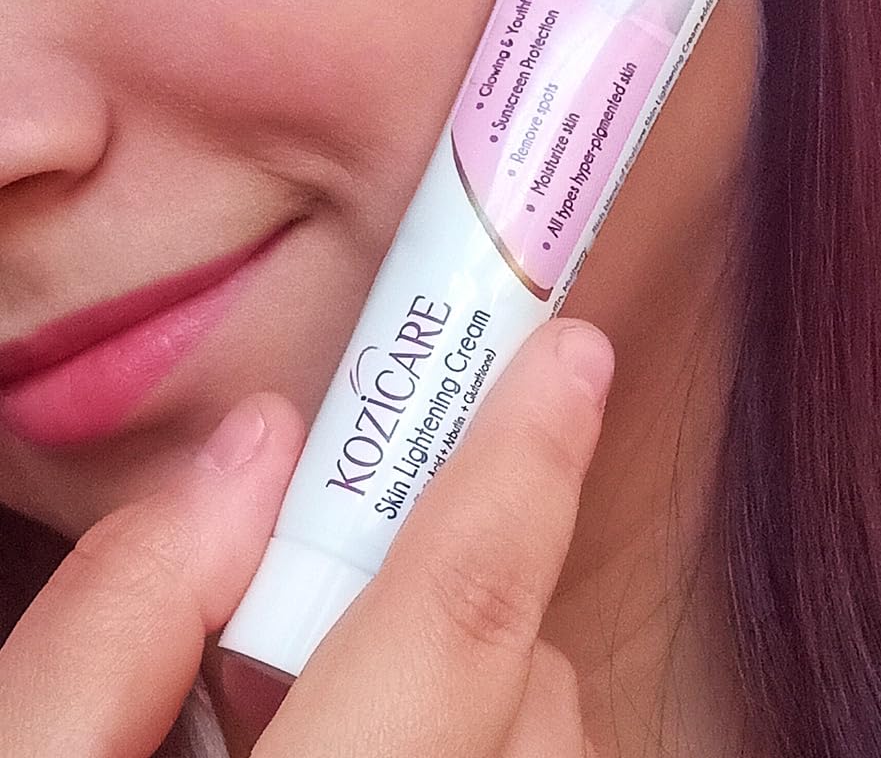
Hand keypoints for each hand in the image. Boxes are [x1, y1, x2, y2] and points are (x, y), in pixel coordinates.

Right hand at [0, 320, 613, 756]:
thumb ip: (115, 623)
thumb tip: (250, 448)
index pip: (454, 620)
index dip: (521, 467)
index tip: (578, 352)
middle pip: (530, 696)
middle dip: (462, 603)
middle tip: (346, 608)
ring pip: (556, 751)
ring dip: (481, 697)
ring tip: (341, 720)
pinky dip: (494, 747)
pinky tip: (398, 750)